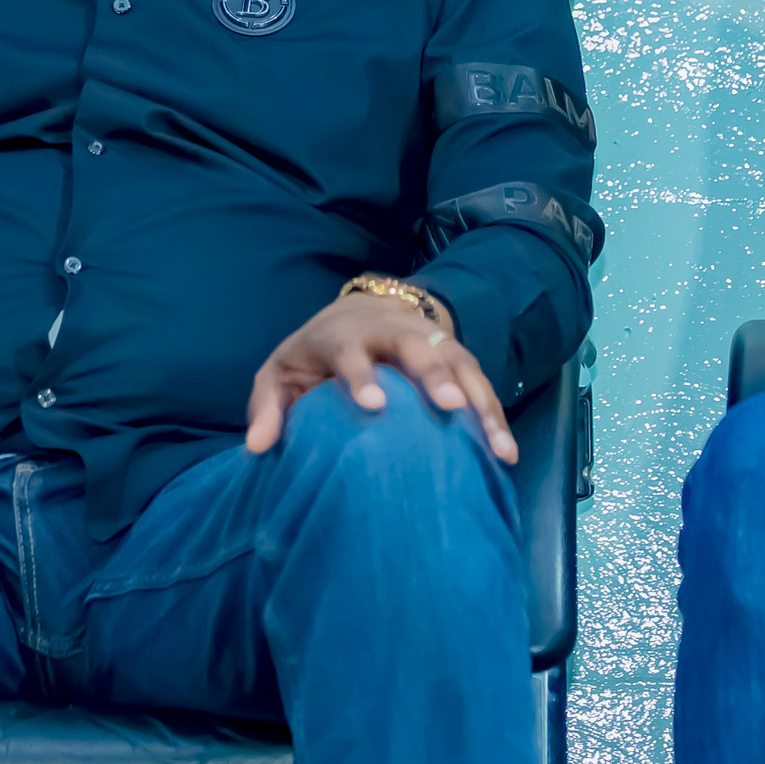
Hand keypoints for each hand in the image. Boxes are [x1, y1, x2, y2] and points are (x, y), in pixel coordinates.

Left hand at [245, 288, 516, 464]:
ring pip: (458, 363)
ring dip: (479, 401)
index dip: (361, 375)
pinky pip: (479, 383)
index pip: (351, 351)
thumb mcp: (281, 373)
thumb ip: (268, 406)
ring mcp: (428, 339)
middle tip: (450, 408)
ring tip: (496, 445)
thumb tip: (258, 446)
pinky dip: (494, 414)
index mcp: (344, 335)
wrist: (361, 311)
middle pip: (416, 346)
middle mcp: (391, 330)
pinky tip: (506, 452)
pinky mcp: (455, 354)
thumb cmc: (315, 354)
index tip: (374, 405)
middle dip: (435, 375)